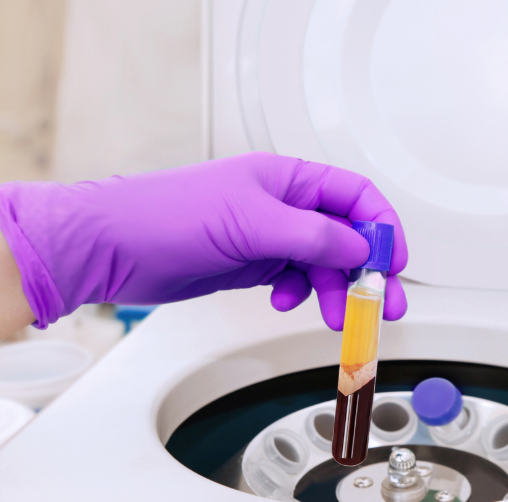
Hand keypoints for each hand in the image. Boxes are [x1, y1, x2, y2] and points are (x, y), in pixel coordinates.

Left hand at [0, 152, 407, 329]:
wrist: (113, 247)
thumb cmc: (166, 216)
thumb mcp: (250, 222)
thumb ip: (311, 236)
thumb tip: (358, 247)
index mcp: (285, 179)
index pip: (354, 197)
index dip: (381, 229)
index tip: (393, 264)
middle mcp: (278, 205)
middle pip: (342, 235)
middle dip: (365, 270)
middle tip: (381, 306)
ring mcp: (262, 235)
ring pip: (318, 262)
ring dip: (333, 289)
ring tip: (337, 315)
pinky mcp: (246, 263)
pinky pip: (291, 278)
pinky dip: (298, 292)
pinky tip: (285, 300)